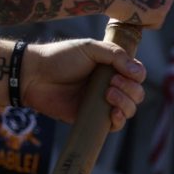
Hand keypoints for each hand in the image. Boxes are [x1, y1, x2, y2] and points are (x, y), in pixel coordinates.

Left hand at [22, 40, 146, 130]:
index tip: (127, 72)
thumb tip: (139, 72)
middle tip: (112, 83)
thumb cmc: (59, 58)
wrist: (35, 76)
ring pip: (130, 110)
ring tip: (108, 94)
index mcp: (111, 68)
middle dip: (131, 89)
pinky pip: (115, 126)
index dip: (137, 75)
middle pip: (137, 94)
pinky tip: (113, 112)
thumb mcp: (89, 48)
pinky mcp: (93, 119)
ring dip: (126, 103)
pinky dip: (119, 120)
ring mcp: (102, 103)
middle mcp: (110, 86)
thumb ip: (115, 55)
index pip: (137, 75)